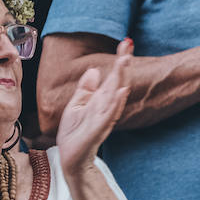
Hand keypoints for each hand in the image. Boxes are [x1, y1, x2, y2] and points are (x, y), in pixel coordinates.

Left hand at [57, 38, 131, 172]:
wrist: (72, 157)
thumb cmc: (75, 132)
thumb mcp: (76, 105)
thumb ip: (86, 89)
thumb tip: (95, 70)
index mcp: (101, 99)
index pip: (112, 76)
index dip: (119, 60)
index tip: (126, 42)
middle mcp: (106, 105)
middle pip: (116, 80)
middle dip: (122, 64)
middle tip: (127, 45)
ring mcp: (104, 117)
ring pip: (115, 94)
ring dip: (121, 77)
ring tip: (124, 60)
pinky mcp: (99, 129)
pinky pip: (110, 114)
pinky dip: (116, 103)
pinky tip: (121, 91)